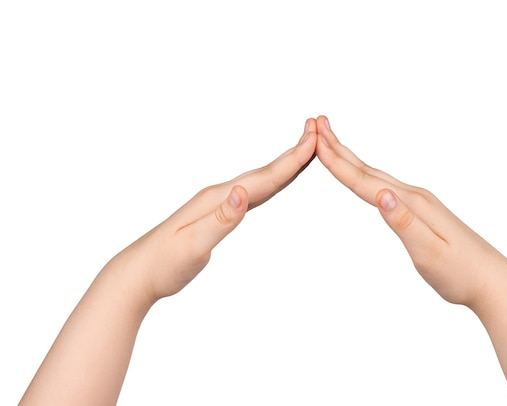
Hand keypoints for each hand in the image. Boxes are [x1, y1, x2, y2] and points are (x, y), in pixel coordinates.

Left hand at [107, 118, 317, 302]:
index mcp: (218, 199)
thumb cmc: (164, 263)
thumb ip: (221, 219)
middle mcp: (220, 195)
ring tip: (303, 152)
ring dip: (283, 166)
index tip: (313, 141)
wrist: (139, 273)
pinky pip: (252, 194)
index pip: (262, 178)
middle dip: (292, 154)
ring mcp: (219, 203)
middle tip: (316, 132)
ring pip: (259, 181)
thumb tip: (242, 192)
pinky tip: (273, 183)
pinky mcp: (218, 214)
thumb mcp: (193, 245)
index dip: (291, 161)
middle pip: (264, 172)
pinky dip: (269, 184)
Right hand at [314, 116, 506, 307]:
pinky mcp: (421, 212)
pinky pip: (385, 187)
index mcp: (412, 204)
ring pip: (376, 176)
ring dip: (352, 160)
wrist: (492, 281)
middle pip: (369, 171)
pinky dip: (367, 177)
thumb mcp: (429, 253)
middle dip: (340, 150)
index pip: (366, 183)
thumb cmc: (461, 273)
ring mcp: (419, 202)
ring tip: (333, 144)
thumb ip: (404, 223)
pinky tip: (366, 179)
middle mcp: (414, 197)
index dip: (338, 165)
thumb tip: (382, 195)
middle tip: (318, 124)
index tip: (316, 144)